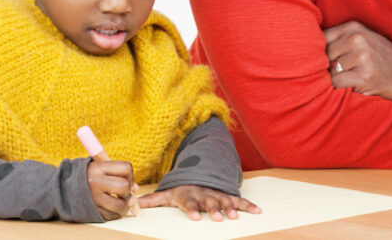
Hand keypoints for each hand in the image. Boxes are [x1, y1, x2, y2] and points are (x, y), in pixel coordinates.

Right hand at [86, 159, 137, 220]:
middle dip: (128, 191)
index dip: (130, 174)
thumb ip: (118, 173)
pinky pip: (112, 215)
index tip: (126, 178)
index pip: (126, 168)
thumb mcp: (100, 167)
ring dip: (125, 205)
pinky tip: (110, 207)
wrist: (64, 188)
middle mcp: (95, 183)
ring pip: (120, 205)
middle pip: (124, 187)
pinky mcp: (93, 211)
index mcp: (98, 168)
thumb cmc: (88, 176)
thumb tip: (135, 189)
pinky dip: (115, 213)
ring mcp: (94, 198)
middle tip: (123, 193)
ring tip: (120, 202)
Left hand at [139, 185, 261, 220]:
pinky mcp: (228, 196)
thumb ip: (152, 201)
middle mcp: (204, 194)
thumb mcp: (166, 194)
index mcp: (189, 194)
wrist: (199, 174)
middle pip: (209, 202)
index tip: (193, 216)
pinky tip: (258, 211)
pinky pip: (240, 200)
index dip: (191, 208)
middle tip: (216, 217)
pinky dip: (249, 206)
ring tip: (235, 217)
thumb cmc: (180, 190)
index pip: (189, 202)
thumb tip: (133, 204)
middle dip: (213, 209)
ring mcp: (217, 194)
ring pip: (225, 201)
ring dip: (230, 208)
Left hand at [323, 20, 391, 100]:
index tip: (323, 59)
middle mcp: (357, 38)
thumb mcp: (362, 39)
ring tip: (350, 77)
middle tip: (340, 71)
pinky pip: (336, 83)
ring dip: (335, 78)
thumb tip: (306, 47)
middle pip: (323, 55)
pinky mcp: (364, 75)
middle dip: (327, 66)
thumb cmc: (379, 57)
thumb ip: (339, 38)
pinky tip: (351, 84)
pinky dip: (340, 87)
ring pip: (329, 70)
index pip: (321, 37)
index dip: (318, 52)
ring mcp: (362, 57)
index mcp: (354, 27)